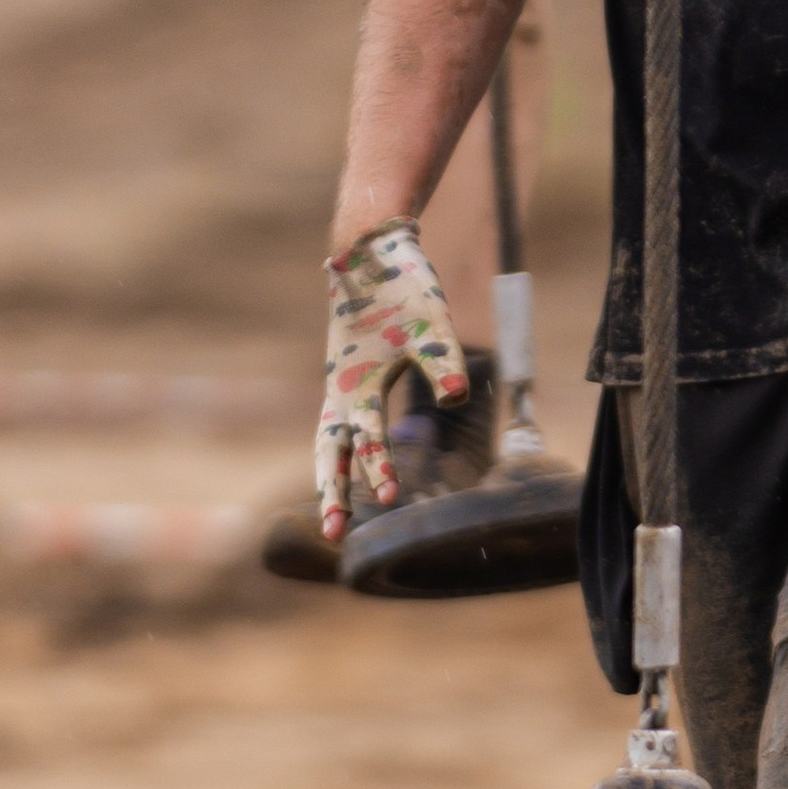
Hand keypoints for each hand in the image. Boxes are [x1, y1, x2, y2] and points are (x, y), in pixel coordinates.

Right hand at [316, 218, 469, 538]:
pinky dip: (338, 453)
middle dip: (333, 493)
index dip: (379, 465)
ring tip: (336, 517)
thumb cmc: (402, 288)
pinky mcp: (347, 379)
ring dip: (331, 477)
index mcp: (358, 380)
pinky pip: (337, 427)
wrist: (370, 252)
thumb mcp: (430, 323)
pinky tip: (350, 469)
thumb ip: (443, 361)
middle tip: (334, 536)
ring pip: (328, 443)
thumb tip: (459, 397)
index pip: (368, 434)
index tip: (389, 498)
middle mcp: (342, 390)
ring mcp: (341, 386)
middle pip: (330, 452)